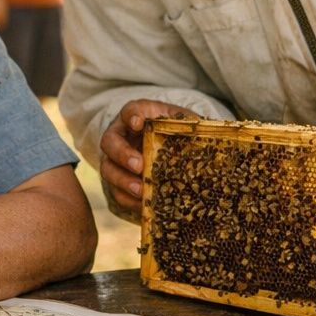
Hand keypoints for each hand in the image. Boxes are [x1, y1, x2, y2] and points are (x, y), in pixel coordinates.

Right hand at [99, 99, 198, 218]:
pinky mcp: (118, 181)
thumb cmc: (174, 131)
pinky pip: (117, 192)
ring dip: (123, 180)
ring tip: (140, 190)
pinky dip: (129, 199)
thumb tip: (207, 133)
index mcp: (138, 116)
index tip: (138, 123)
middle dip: (122, 154)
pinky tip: (143, 204)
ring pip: (108, 169)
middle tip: (139, 165)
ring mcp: (116, 159)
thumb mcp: (184, 124)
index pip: (130, 111)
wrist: (167, 147)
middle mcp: (121, 135)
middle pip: (110, 141)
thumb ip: (190, 126)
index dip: (132, 116)